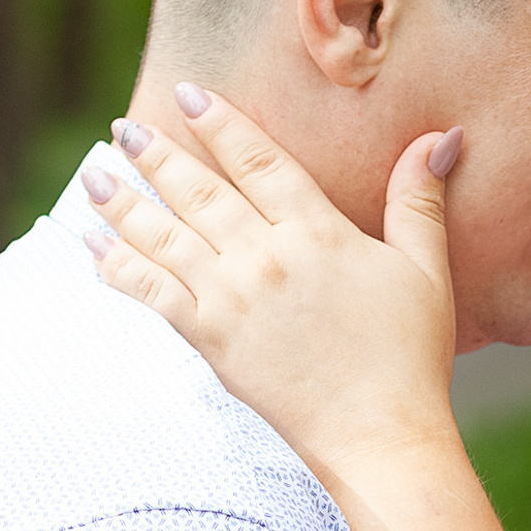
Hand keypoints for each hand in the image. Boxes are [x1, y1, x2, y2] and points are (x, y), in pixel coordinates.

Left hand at [83, 86, 463, 471]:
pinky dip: (117, 265)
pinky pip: (151, 291)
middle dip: (158, 154)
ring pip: (164, 233)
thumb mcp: (424, 271)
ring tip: (96, 174)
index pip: (258, 159)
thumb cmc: (409, 358)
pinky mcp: (210, 339)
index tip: (188, 94)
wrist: (380, 435)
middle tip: (126, 128)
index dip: (219, 122)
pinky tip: (92, 245)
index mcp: (317, 231)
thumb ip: (418, 201)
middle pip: (199, 189)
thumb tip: (438, 137)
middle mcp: (265, 256)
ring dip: (123, 201)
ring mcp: (231, 298)